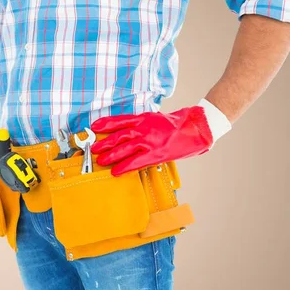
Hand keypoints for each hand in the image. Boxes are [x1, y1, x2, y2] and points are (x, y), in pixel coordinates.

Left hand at [90, 105, 216, 176]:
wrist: (196, 128)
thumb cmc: (177, 124)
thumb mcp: (155, 118)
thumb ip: (141, 124)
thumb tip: (126, 131)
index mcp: (143, 118)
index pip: (119, 120)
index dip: (105, 124)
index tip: (94, 127)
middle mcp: (144, 128)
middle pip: (118, 135)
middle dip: (104, 143)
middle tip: (94, 148)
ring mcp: (149, 140)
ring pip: (124, 148)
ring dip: (110, 155)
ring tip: (100, 161)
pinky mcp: (156, 153)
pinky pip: (136, 161)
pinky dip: (124, 167)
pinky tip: (116, 171)